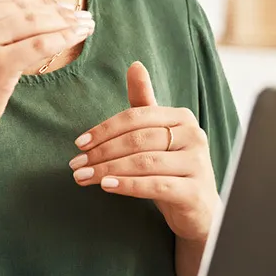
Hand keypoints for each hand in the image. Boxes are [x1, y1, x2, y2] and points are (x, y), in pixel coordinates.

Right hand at [0, 0, 93, 149]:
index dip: (41, 0)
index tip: (64, 7)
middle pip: (24, 8)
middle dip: (58, 11)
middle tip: (82, 15)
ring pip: (34, 23)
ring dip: (66, 23)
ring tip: (86, 25)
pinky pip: (39, 45)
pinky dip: (63, 38)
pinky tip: (78, 37)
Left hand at [69, 61, 218, 242]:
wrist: (200, 210)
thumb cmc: (172, 168)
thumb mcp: (157, 134)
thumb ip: (144, 103)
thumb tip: (135, 65)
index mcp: (182, 117)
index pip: (135, 117)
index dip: (104, 129)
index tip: (79, 143)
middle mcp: (194, 136)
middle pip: (137, 139)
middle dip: (101, 152)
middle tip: (76, 164)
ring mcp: (197, 164)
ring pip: (144, 162)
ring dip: (108, 170)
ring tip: (83, 177)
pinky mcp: (194, 191)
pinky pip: (155, 185)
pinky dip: (128, 185)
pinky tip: (107, 186)